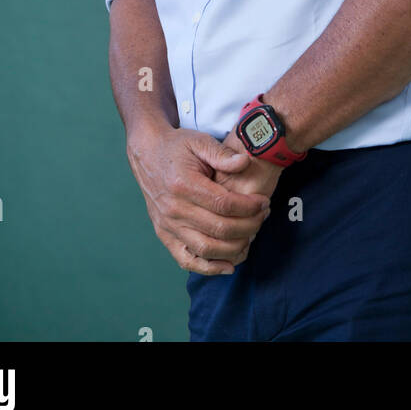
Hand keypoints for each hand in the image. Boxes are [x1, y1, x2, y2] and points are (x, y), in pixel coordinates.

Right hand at [125, 119, 272, 275]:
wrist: (147, 154)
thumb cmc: (176, 147)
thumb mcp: (199, 141)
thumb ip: (222, 154)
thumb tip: (244, 163)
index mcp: (184, 184)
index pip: (223, 204)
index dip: (248, 207)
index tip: (263, 202)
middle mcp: (174, 209)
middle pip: (219, 229)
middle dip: (248, 226)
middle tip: (263, 216)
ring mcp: (167, 225)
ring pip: (206, 248)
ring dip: (235, 247)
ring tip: (251, 235)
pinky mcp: (164, 234)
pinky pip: (186, 259)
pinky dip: (208, 268)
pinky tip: (229, 265)